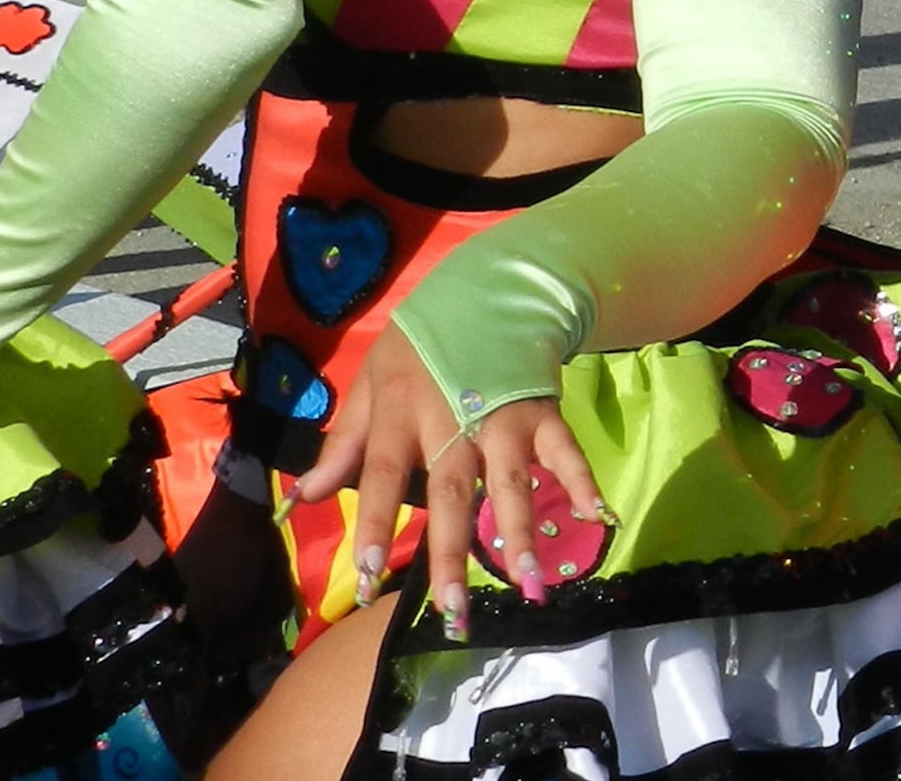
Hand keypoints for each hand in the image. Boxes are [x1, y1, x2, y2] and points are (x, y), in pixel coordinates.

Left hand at [291, 329, 605, 634]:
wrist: (484, 291)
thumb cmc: (420, 347)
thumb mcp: (372, 382)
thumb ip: (344, 442)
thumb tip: (307, 498)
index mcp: (401, 411)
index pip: (382, 474)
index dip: (375, 523)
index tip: (368, 577)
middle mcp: (452, 419)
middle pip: (451, 492)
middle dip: (450, 552)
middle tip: (452, 609)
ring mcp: (502, 417)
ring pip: (510, 482)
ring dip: (519, 533)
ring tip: (525, 585)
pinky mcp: (542, 413)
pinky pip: (564, 451)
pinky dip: (580, 481)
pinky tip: (593, 516)